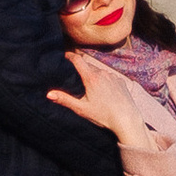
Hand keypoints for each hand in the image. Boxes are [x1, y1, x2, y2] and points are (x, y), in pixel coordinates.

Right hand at [53, 63, 170, 154]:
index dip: (69, 56)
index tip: (64, 56)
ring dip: (92, 74)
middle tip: (72, 73)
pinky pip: (109, 76)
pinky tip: (102, 90)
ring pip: (99, 71)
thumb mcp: (81, 109)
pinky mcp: (121, 81)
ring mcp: (113, 76)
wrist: (127, 119)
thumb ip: (65, 99)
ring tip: (87, 83)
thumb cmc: (103, 115)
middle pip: (88, 65)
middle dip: (80, 67)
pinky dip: (103, 79)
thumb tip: (49, 94)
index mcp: (91, 77)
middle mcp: (103, 73)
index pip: (78, 59)